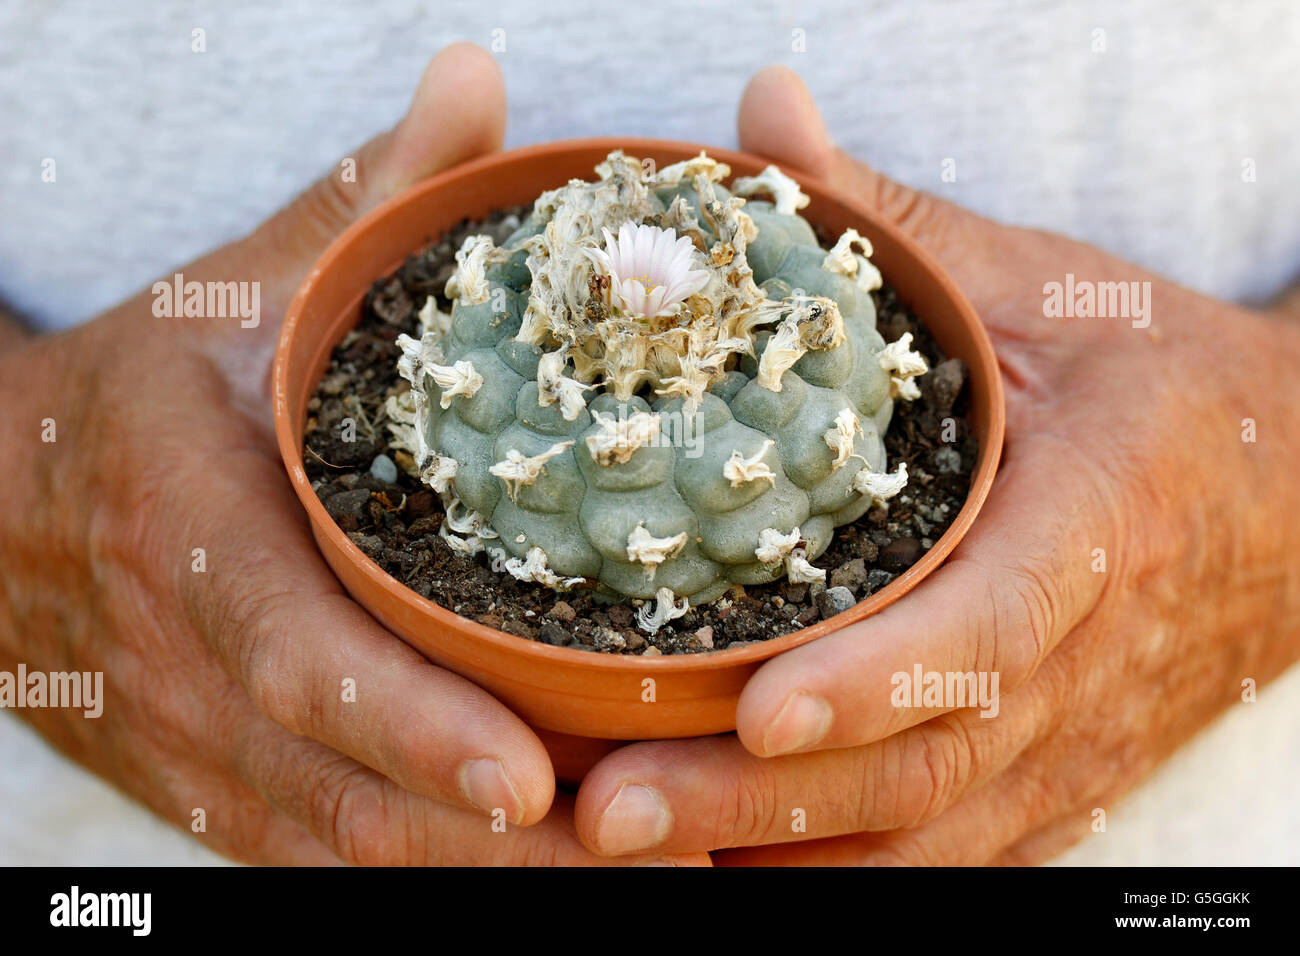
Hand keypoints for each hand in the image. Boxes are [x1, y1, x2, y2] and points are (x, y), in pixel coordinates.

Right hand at [0, 44, 705, 865]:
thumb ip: (367, 199)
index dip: (404, 721)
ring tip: (634, 886)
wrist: (12, 505)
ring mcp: (210, 747)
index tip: (523, 776)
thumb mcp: (247, 288)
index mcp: (200, 535)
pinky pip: (331, 858)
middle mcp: (201, 667)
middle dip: (484, 849)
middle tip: (641, 857)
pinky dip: (436, 883)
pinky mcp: (230, 789)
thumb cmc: (159, 391)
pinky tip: (543, 886)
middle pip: (339, 789)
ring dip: (480, 886)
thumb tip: (479, 83)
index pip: (295, 652)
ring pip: (344, 851)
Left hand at [572, 67, 1299, 864]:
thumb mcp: (1045, 290)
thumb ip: (894, 220)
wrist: (1297, 500)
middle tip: (611, 812)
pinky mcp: (1052, 779)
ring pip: (925, 829)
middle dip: (764, 801)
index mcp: (1102, 523)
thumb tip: (756, 112)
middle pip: (930, 763)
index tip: (761, 708)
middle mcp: (1086, 660)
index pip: (996, 624)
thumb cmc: (1159, 384)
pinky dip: (830, 867)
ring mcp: (1070, 740)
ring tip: (628, 845)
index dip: (885, 677)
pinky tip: (717, 858)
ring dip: (774, 851)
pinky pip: (942, 851)